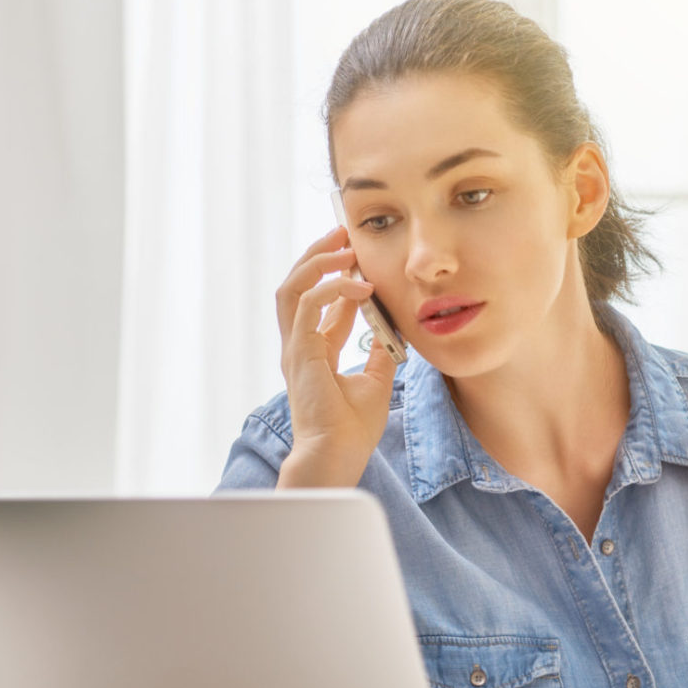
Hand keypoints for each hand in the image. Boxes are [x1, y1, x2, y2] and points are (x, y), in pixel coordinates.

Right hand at [274, 226, 398, 487]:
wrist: (338, 454)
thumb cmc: (353, 428)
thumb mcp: (376, 381)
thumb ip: (379, 352)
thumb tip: (395, 330)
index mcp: (314, 350)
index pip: (320, 301)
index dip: (338, 276)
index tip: (358, 255)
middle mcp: (299, 344)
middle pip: (296, 285)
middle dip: (318, 255)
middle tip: (342, 233)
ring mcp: (295, 347)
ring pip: (292, 287)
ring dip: (316, 262)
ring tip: (343, 246)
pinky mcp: (299, 352)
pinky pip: (308, 305)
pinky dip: (332, 289)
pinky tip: (360, 285)